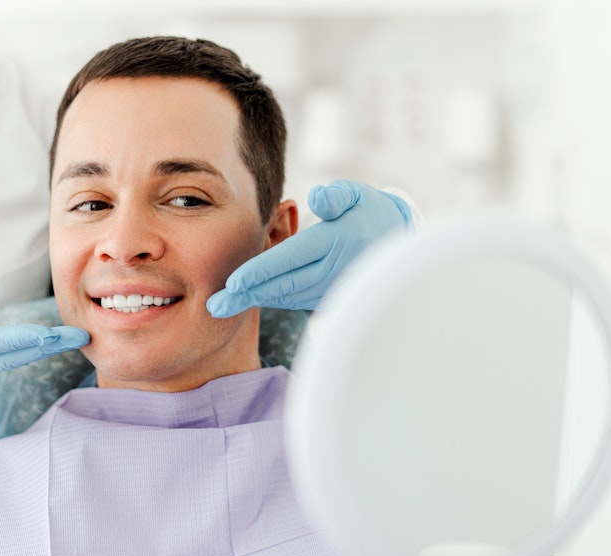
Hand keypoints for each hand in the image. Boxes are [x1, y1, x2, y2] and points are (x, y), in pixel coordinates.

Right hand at [0, 293, 89, 381]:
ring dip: (47, 349)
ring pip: (16, 358)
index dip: (22, 339)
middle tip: (79, 337)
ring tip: (76, 338)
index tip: (50, 334)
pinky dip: (34, 349)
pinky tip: (54, 341)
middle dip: (48, 347)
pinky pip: (11, 357)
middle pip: (13, 355)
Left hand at [205, 179, 411, 317]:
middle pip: (282, 285)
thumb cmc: (367, 211)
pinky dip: (271, 300)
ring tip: (223, 306)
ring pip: (286, 296)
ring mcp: (330, 287)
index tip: (233, 282)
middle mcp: (330, 269)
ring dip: (254, 301)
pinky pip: (294, 299)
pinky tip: (247, 299)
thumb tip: (317, 198)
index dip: (260, 271)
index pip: (290, 259)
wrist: (396, 240)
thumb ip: (336, 196)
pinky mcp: (327, 296)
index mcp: (333, 242)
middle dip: (246, 296)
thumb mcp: (356, 194)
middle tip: (214, 306)